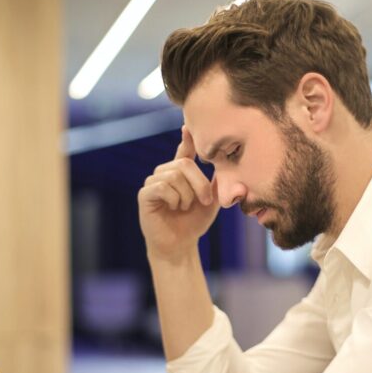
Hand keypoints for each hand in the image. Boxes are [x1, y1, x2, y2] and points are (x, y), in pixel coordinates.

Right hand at [138, 127, 219, 260]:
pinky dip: (174, 198)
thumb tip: (226, 163)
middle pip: (183, 164)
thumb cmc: (194, 223)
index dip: (187, 139)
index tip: (188, 127)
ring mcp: (153, 183)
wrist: (180, 245)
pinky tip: (174, 208)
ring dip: (187, 195)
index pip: (184, 151)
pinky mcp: (145, 194)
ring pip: (174, 175)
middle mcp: (165, 173)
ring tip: (185, 207)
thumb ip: (216, 182)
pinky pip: (162, 187)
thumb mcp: (211, 201)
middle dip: (199, 183)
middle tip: (205, 201)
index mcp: (180, 173)